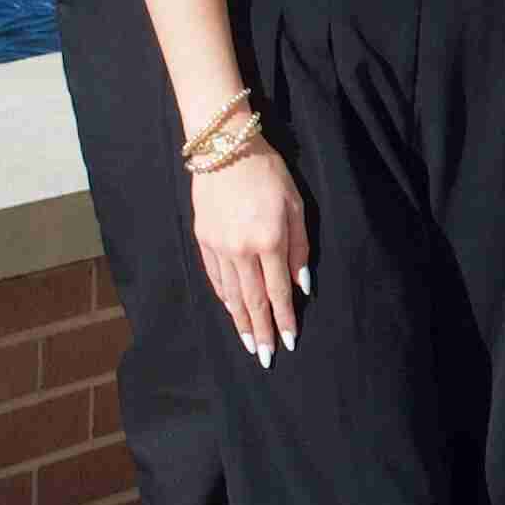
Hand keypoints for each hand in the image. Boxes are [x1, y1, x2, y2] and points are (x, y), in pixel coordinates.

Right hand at [189, 146, 308, 361]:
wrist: (224, 147)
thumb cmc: (267, 172)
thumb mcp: (294, 205)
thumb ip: (300, 248)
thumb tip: (301, 285)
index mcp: (269, 241)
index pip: (279, 292)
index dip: (284, 320)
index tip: (288, 342)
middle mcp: (241, 250)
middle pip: (253, 301)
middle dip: (260, 332)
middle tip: (264, 358)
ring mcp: (218, 246)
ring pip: (231, 294)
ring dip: (240, 321)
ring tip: (247, 342)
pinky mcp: (202, 239)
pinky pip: (215, 277)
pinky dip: (223, 297)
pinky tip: (230, 309)